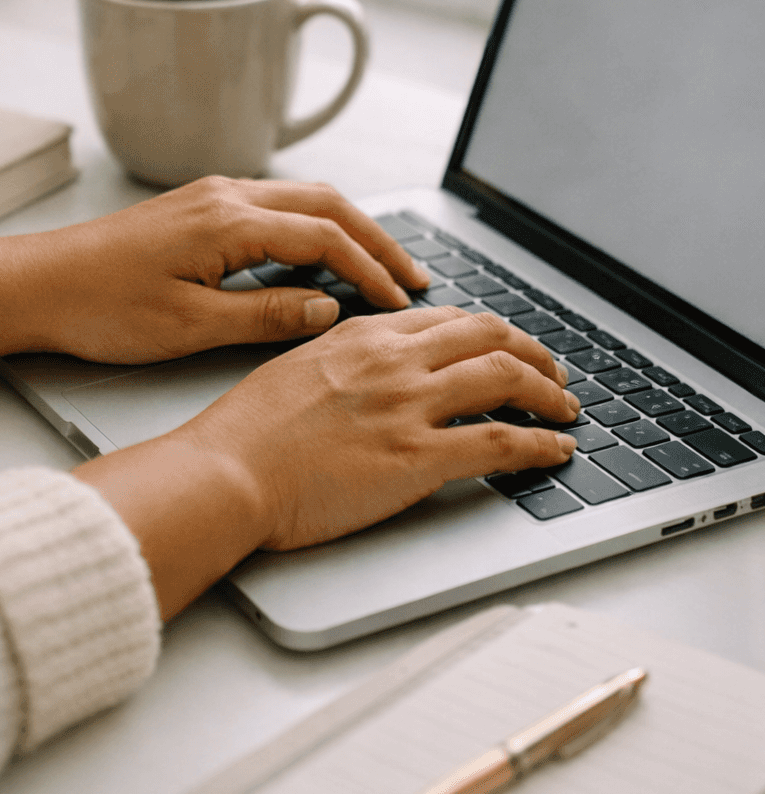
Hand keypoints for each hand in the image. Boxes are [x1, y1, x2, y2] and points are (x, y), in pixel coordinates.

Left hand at [26, 176, 427, 363]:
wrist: (32, 285)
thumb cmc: (98, 308)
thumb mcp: (187, 326)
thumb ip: (264, 316)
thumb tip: (327, 310)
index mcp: (228, 221)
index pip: (325, 237)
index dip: (372, 271)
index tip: (403, 304)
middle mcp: (224, 195)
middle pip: (326, 204)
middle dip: (378, 239)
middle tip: (418, 278)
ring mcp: (209, 196)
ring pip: (302, 199)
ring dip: (348, 229)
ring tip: (383, 267)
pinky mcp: (195, 208)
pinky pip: (273, 207)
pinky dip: (313, 227)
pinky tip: (321, 257)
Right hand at [79, 305, 579, 616]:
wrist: (227, 472)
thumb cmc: (244, 434)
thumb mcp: (293, 370)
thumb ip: (340, 360)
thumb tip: (364, 367)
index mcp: (362, 337)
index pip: (447, 320)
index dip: (488, 333)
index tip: (504, 347)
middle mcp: (393, 361)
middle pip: (490, 337)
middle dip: (533, 353)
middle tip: (552, 372)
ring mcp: (409, 407)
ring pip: (507, 379)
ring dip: (550, 393)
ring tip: (567, 408)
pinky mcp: (417, 458)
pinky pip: (501, 442)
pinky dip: (541, 444)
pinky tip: (557, 450)